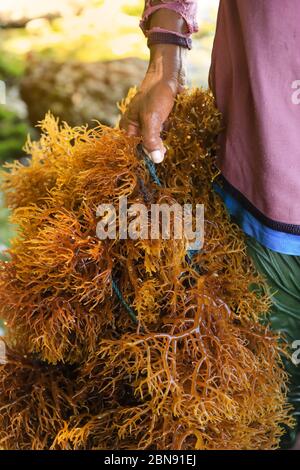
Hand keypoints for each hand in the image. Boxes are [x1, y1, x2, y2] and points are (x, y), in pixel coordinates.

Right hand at [120, 44, 186, 162]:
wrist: (171, 72)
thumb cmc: (156, 93)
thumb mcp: (152, 119)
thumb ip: (151, 140)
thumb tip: (156, 160)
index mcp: (128, 127)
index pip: (132, 150)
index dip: (143, 158)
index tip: (154, 163)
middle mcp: (138, 128)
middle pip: (146, 148)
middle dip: (156, 152)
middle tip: (166, 153)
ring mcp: (151, 125)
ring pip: (158, 143)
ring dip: (166, 145)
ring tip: (172, 146)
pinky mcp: (163, 122)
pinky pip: (167, 136)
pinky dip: (172, 138)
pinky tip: (178, 137)